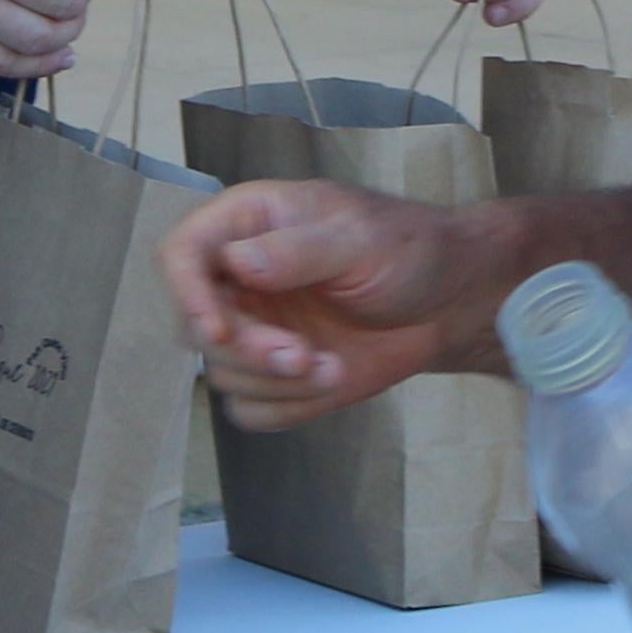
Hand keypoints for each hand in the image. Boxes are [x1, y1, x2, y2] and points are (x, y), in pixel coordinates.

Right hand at [161, 175, 506, 428]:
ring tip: (334, 365)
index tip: (219, 328)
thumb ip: (297, 251)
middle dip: (249, 350)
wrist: (449, 302)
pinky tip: (332, 380)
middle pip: (196, 326)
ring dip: (277, 381)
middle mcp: (239, 278)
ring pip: (222, 374)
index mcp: (248, 223)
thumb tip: (238, 263)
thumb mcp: (359, 238)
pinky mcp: (274, 376)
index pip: (181, 253)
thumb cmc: (408, 249)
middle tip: (303, 356)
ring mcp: (255, 329)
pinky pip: (250, 409)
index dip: (187, 293)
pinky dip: (288, 406)